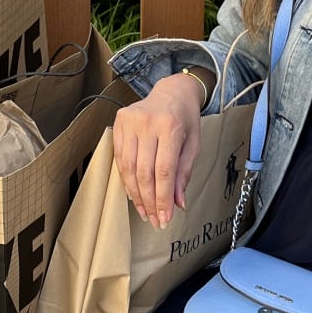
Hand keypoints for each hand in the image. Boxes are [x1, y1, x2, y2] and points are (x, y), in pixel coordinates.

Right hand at [113, 75, 203, 229]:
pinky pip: (119, 158)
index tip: (165, 218)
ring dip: (136, 195)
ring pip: (128, 168)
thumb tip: (177, 203)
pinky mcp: (119, 123)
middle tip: (155, 221)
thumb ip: (183, 173)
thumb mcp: (193, 145)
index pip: (164, 171)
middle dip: (149, 201)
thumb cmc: (186, 120)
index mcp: (170, 126)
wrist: (172, 92)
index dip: (163, 198)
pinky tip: (134, 194)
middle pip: (144, 172)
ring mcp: (130, 122)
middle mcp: (147, 123)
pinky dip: (126, 179)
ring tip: (144, 212)